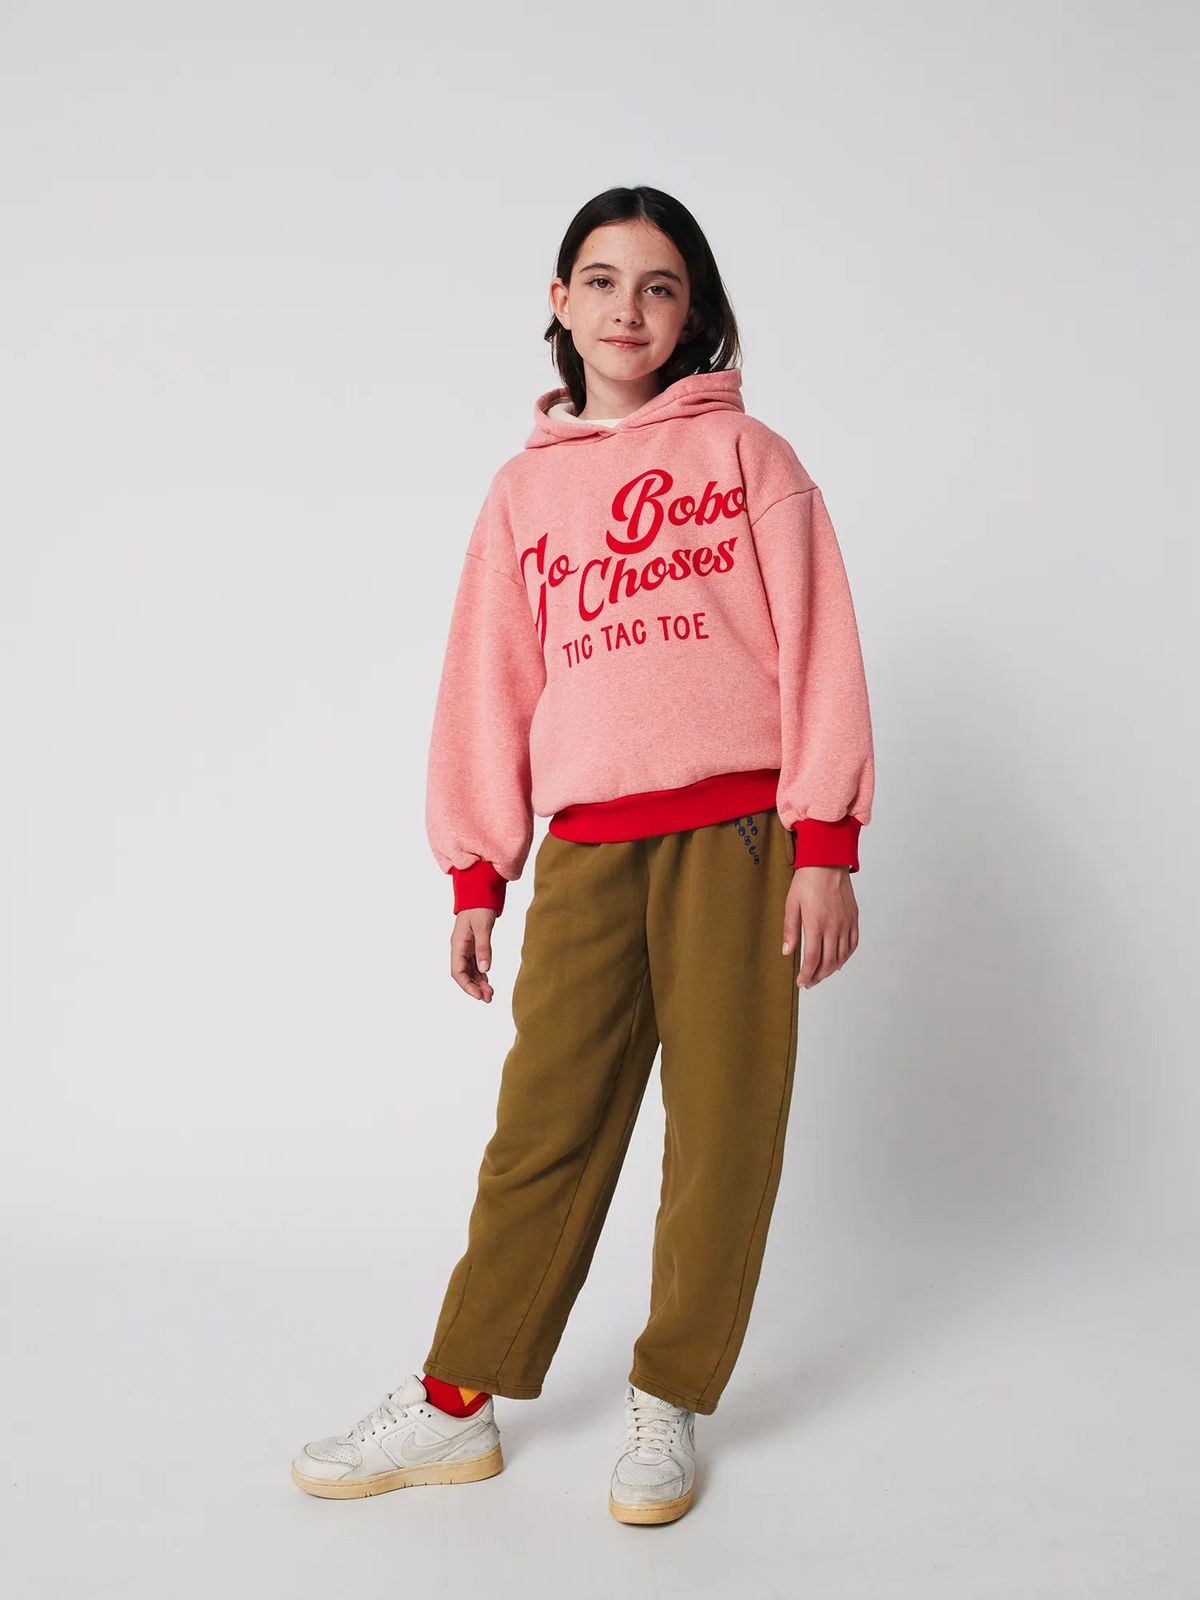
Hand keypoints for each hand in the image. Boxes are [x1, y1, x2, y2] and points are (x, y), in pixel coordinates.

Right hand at [451, 908, 496, 1001]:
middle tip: (489, 998)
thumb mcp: (483, 927)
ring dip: (479, 983)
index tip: (479, 995)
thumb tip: (485, 969)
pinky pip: (475, 965)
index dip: (467, 986)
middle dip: (474, 988)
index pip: (457, 971)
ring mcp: (466, 948)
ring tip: (491, 994)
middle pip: (463, 974)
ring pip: (470, 971)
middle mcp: (459, 948)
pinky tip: (488, 983)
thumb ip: (484, 948)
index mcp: (457, 944)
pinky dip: (482, 975)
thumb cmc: (479, 907)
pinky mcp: (473, 946)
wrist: (479, 892)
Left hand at [782, 865, 858, 988]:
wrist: (827, 862)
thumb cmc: (807, 880)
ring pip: (842, 956)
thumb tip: (787, 952)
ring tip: (821, 974)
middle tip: (809, 982)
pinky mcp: (853, 918)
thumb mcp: (791, 904)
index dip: (807, 974)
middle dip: (818, 976)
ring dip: (831, 969)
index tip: (802, 982)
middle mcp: (834, 927)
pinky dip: (846, 956)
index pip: (813, 959)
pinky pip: (853, 944)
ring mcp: (846, 923)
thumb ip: (790, 930)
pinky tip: (838, 961)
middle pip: (829, 962)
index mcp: (816, 924)